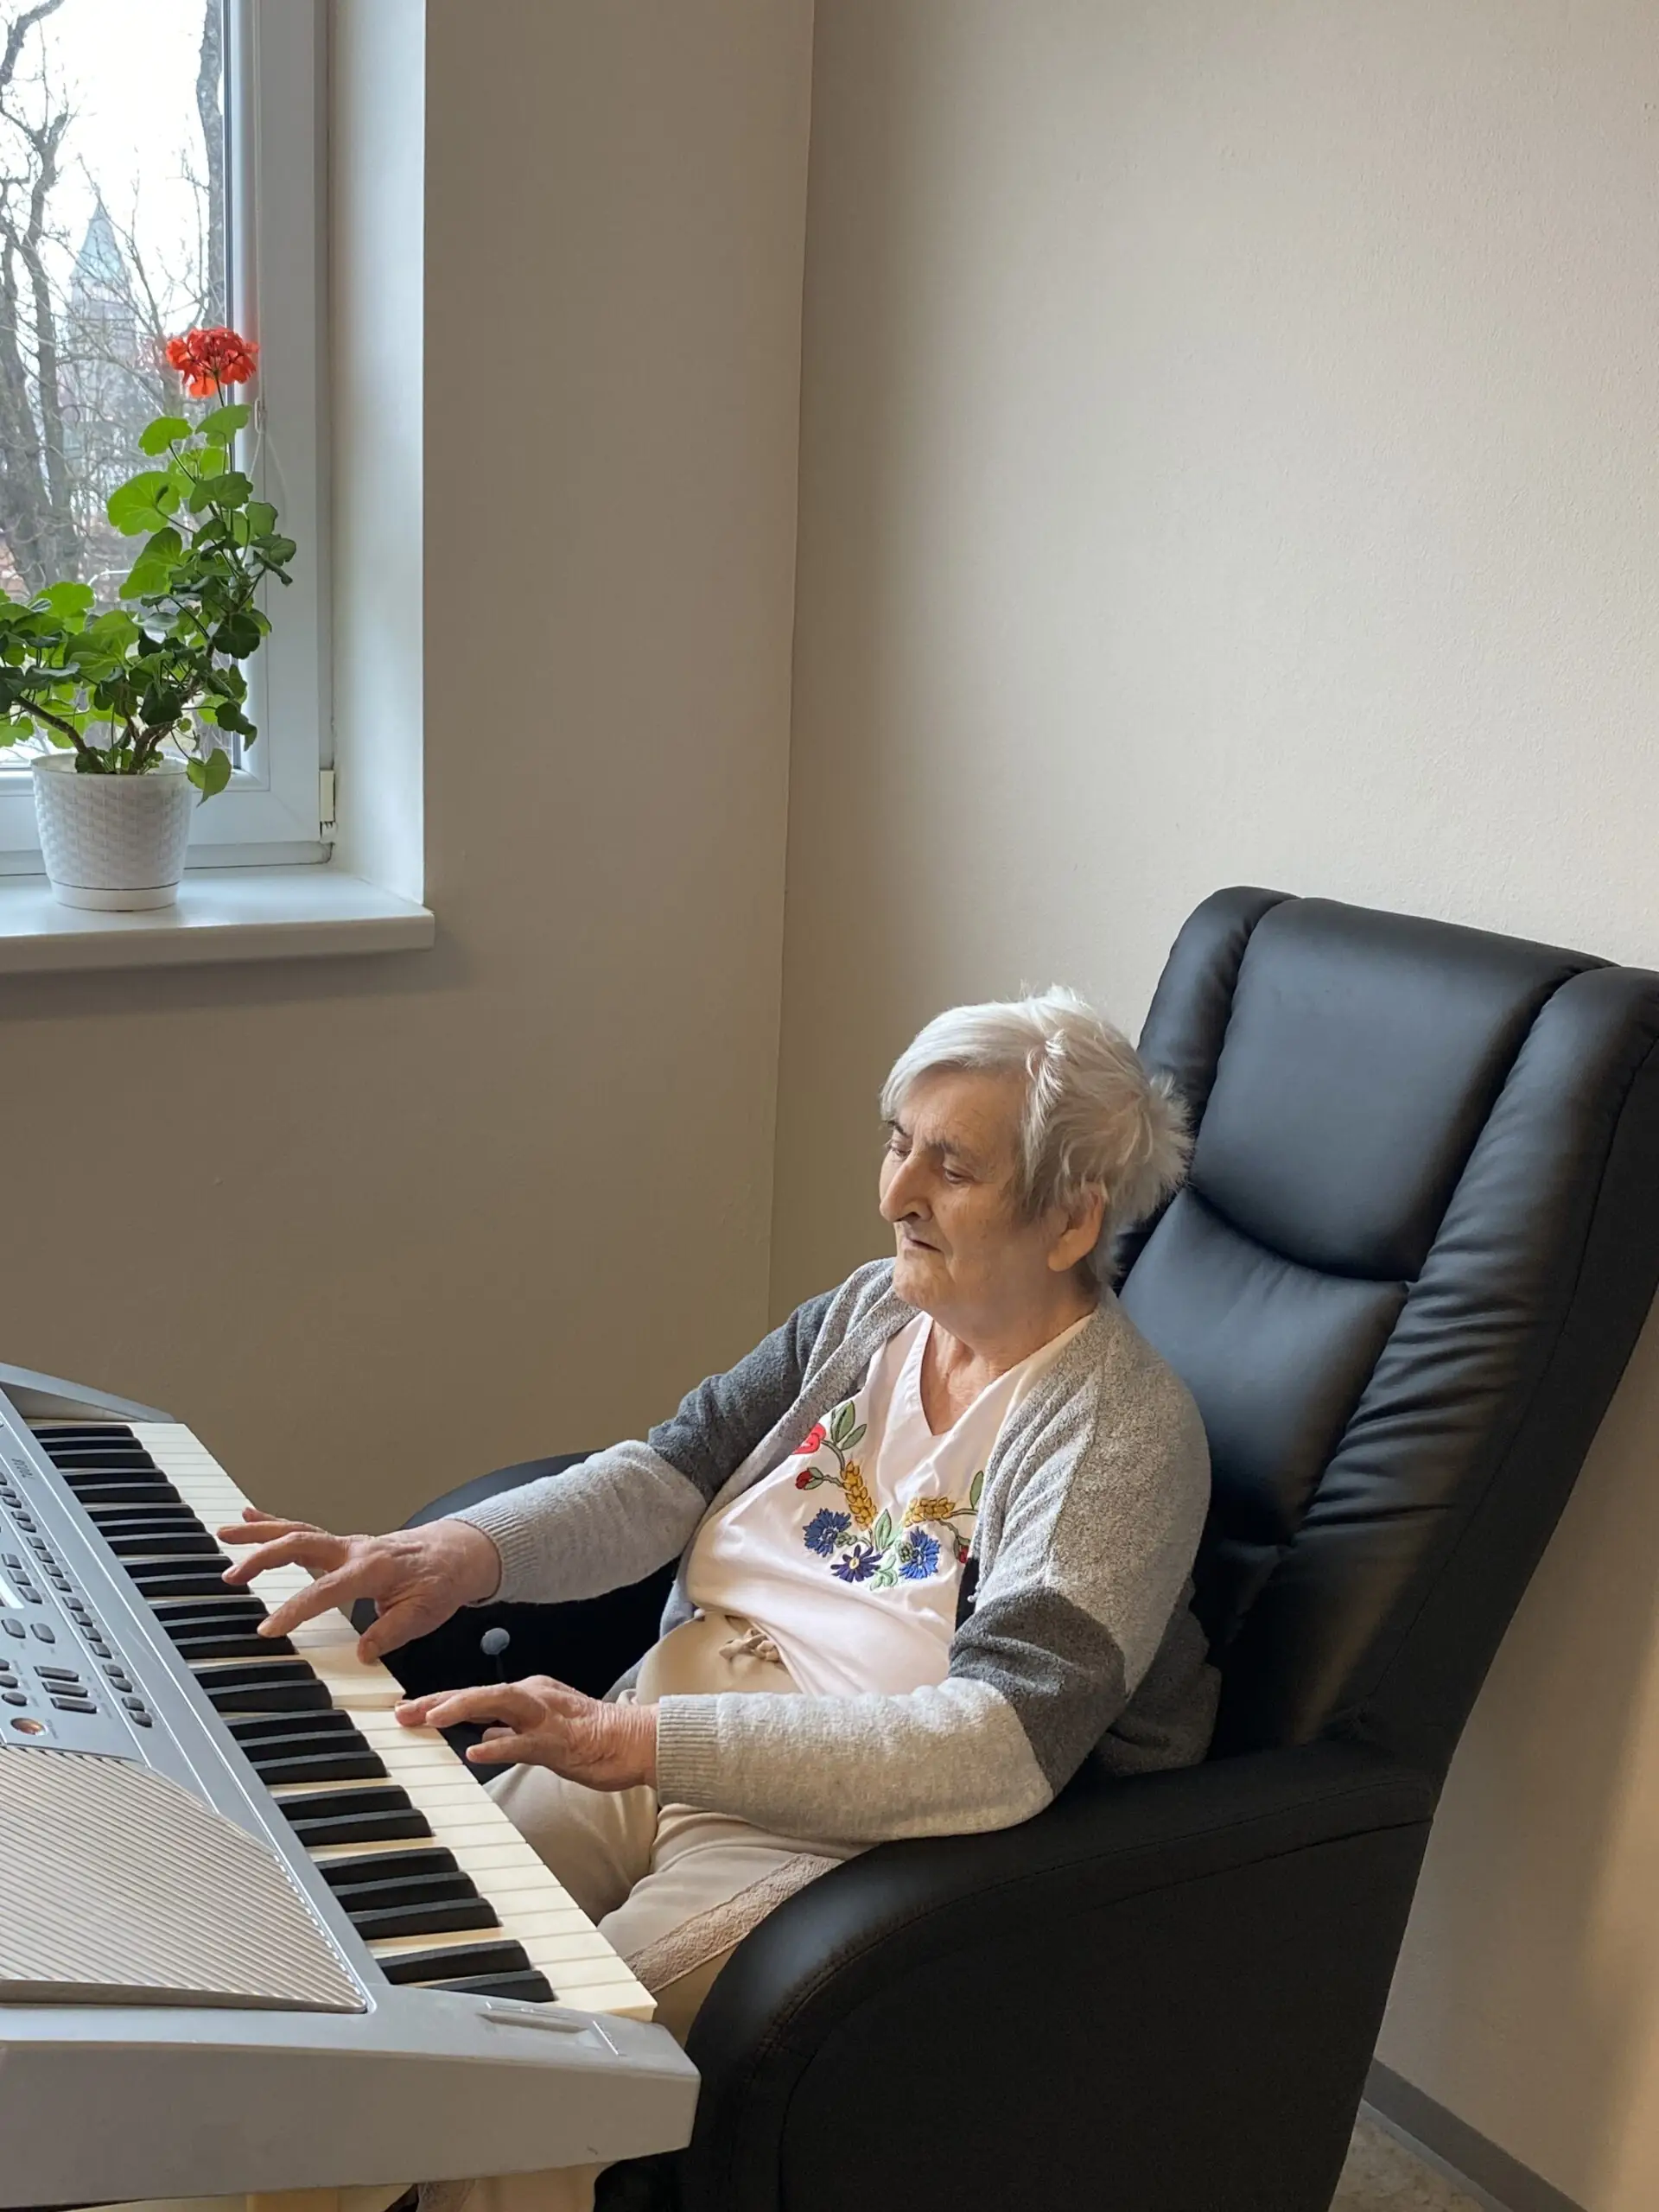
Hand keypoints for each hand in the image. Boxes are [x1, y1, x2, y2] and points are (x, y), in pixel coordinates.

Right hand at [218, 1509, 503, 1661]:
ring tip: (225, 1534)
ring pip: (296, 1532)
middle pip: (299, 1545)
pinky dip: (275, 1523)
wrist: (457, 1554)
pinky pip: (304, 1531)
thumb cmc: (440, 1582)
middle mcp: (354, 1550)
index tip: (268, 1627)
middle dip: (262, 1558)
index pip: (324, 1590)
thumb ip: (391, 1632)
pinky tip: (249, 1517)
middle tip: (231, 1576)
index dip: (295, 1609)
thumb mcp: (424, 1614)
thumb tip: (363, 1653)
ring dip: (259, 1533)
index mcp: (371, 1568)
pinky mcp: (343, 1545)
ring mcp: (347, 1544)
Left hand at [396, 1676, 658, 1790]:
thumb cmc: (592, 1739)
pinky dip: (500, 1746)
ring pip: (500, 1704)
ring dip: (464, 1707)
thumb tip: (482, 1738)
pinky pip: (525, 1743)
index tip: (408, 1709)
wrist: (636, 1741)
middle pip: (479, 1693)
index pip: (476, 1695)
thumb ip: (511, 1732)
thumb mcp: (542, 1731)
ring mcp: (548, 1717)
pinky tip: (477, 1753)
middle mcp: (535, 1697)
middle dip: (438, 1701)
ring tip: (432, 1717)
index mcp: (530, 1694)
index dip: (440, 1701)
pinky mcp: (560, 1741)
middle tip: (402, 1711)